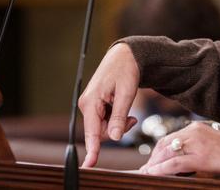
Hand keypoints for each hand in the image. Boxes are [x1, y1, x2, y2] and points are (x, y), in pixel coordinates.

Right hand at [78, 43, 139, 167]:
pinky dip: (116, 119)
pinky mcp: (95, 106)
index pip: (92, 132)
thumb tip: (115, 138)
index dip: (92, 150)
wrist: (125, 55)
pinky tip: (123, 109)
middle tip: (133, 119)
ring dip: (118, 124)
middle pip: (100, 133)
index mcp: (91, 102)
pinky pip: (105, 121)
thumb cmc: (126, 70)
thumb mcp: (126, 93)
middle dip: (117, 130)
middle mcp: (87, 105)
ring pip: (104, 128)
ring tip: (130, 112)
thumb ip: (120, 117)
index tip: (89, 164)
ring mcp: (90, 106)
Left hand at [139, 122, 219, 176]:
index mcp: (195, 127)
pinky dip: (161, 169)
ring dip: (154, 164)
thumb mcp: (209, 143)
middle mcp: (193, 132)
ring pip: (167, 153)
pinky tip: (153, 173)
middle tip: (145, 169)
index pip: (169, 138)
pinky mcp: (200, 157)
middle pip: (164, 144)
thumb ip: (193, 146)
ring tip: (146, 173)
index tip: (151, 161)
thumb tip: (175, 159)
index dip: (157, 151)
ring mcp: (196, 143)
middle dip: (152, 158)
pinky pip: (175, 164)